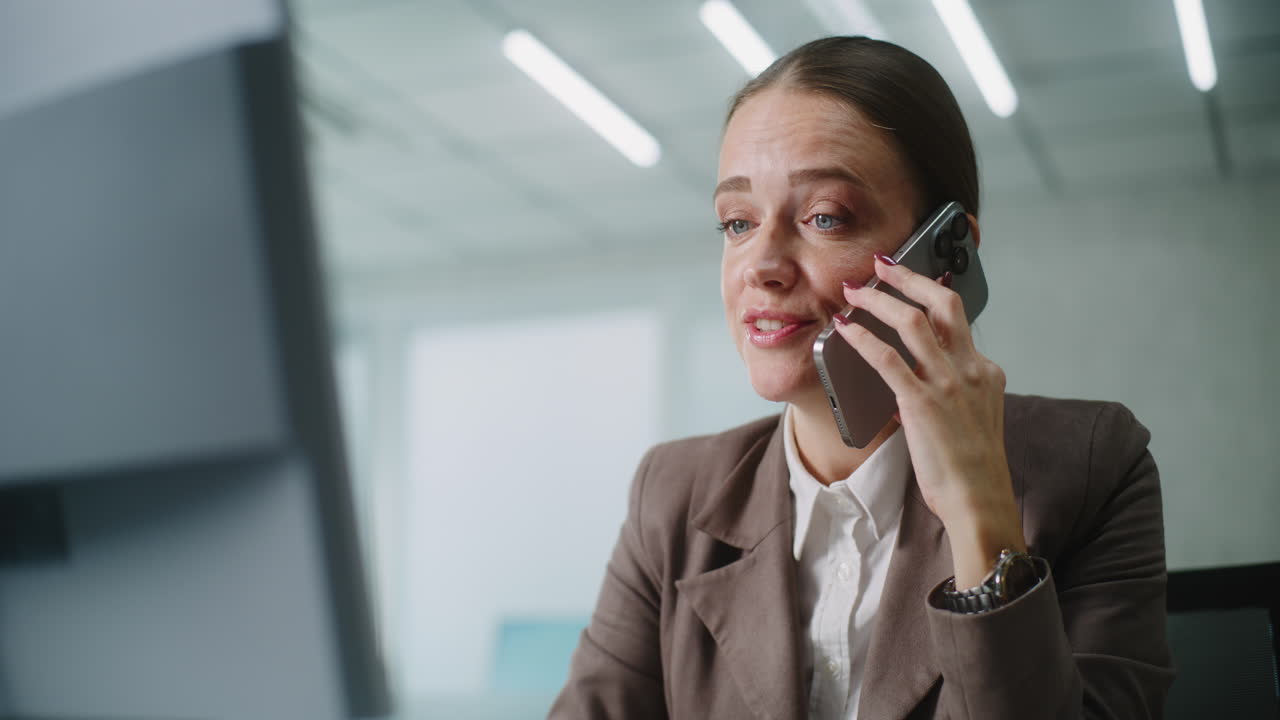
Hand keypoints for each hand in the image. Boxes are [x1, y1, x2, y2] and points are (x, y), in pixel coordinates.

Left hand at [833, 254, 1024, 586]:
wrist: (980, 502)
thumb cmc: (971, 469)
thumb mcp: (972, 418)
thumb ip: (950, 392)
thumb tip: (914, 380)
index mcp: (986, 371)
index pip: (959, 318)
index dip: (929, 293)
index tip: (909, 280)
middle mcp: (972, 369)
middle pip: (942, 304)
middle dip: (909, 278)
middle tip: (881, 264)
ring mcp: (950, 384)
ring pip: (913, 322)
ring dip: (879, 300)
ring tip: (855, 291)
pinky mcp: (923, 403)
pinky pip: (887, 359)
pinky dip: (862, 339)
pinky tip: (844, 330)